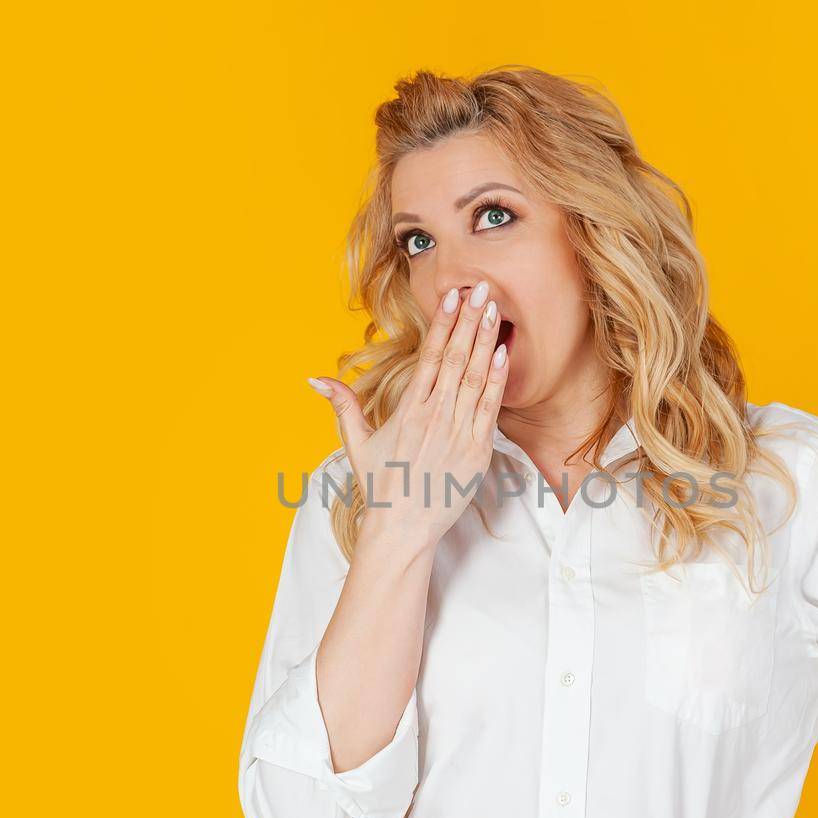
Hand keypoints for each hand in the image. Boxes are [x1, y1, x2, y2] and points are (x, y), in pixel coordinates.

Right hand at [307, 281, 509, 550]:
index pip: (429, 356)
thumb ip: (341, 405)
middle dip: (470, 321)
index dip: (443, 324)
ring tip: (495, 311)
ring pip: (476, 378)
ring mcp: (459, 433)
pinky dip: (498, 379)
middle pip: (456, 359)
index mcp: (409, 410)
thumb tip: (314, 378)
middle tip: (483, 288)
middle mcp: (435, 417)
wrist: (403, 529)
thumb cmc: (381, 486)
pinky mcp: (478, 451)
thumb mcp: (356, 443)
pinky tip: (503, 353)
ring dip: (486, 341)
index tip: (453, 296)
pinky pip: (490, 407)